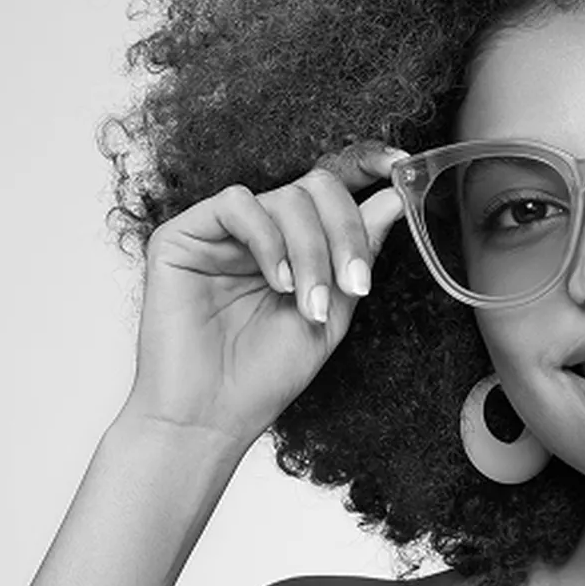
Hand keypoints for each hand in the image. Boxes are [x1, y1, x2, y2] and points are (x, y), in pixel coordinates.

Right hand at [121, 141, 408, 446]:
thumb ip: (360, 252)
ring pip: (286, 198)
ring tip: (310, 304)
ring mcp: (220, 231)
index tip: (403, 168)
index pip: (332, 188)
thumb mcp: (335, 309)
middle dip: (346, 233)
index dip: (368, 165)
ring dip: (311, 251)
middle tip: (355, 285)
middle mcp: (259, 229)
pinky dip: (268, 238)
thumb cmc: (265, 375)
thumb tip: (396, 197)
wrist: (209, 419)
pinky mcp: (181, 235)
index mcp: (294, 243)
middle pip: (318, 187)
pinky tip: (276, 281)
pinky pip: (237, 204)